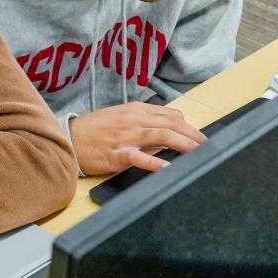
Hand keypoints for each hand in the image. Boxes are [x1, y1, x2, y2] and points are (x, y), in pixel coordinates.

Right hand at [69, 102, 206, 175]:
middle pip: (172, 124)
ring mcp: (126, 136)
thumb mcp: (119, 117)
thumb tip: (167, 126)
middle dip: (194, 136)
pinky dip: (157, 162)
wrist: (68, 138)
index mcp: (135, 110)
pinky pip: (141, 157)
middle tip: (209, 147)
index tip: (199, 137)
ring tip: (200, 153)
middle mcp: (133, 120)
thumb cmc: (93, 130)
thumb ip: (142, 119)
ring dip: (185, 145)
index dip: (189, 126)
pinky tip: (169, 167)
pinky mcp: (117, 153)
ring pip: (163, 136)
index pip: (171, 115)